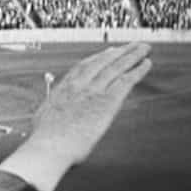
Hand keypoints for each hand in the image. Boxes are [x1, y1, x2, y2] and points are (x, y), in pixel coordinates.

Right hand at [0, 42, 150, 190]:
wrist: (50, 145)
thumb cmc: (45, 138)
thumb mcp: (44, 116)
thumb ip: (52, 110)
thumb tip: (50, 113)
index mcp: (64, 87)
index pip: (84, 66)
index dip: (99, 58)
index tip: (109, 52)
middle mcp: (79, 85)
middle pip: (102, 62)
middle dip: (119, 52)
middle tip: (132, 45)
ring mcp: (93, 91)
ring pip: (116, 67)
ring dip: (132, 55)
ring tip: (144, 48)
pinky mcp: (107, 102)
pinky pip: (125, 81)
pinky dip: (137, 71)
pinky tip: (146, 64)